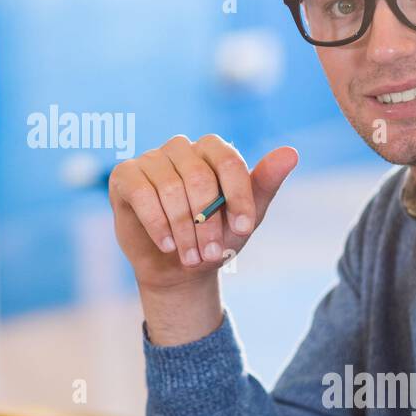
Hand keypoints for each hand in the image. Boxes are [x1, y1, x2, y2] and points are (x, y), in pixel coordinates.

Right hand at [108, 135, 298, 292]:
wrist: (178, 267)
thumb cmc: (215, 236)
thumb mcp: (245, 217)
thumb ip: (264, 185)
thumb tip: (291, 152)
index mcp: (213, 150)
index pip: (229, 162)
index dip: (238, 197)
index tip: (244, 230)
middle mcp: (181, 148)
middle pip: (199, 178)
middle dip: (208, 223)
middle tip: (212, 254)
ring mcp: (151, 159)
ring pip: (170, 189)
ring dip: (184, 230)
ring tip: (190, 256)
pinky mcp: (124, 175)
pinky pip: (141, 193)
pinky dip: (157, 224)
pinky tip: (167, 245)